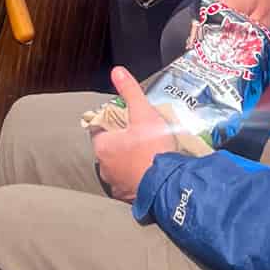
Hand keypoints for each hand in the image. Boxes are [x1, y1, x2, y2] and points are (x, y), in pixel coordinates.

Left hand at [91, 68, 178, 202]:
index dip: (112, 122)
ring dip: (128, 161)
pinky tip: (149, 171)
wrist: (170, 184)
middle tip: (140, 135)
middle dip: (121, 142)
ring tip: (147, 153)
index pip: (99, 129)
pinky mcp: (128, 198)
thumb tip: (117, 71)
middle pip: (109, 148)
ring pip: (118, 166)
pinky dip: (136, 176)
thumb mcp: (143, 113)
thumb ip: (129, 91)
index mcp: (103, 146)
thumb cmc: (154, 149)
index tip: (127, 120)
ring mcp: (116, 184)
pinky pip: (129, 183)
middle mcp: (104, 167)